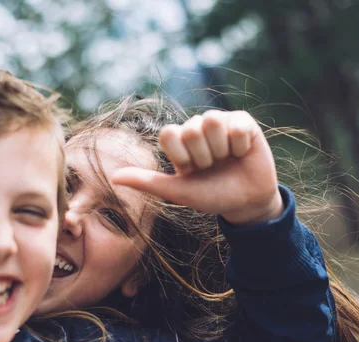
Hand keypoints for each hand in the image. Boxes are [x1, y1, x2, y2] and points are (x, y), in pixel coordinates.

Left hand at [112, 110, 283, 224]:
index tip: (190, 170)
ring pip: (212, 121)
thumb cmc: (211, 195)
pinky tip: (241, 154)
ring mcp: (220, 122)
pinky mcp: (243, 122)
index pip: (169, 134)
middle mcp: (196, 127)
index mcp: (179, 141)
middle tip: (212, 167)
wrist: (245, 202)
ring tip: (226, 159)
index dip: (181, 156)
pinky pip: (236, 126)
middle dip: (203, 156)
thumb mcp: (178, 191)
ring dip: (220, 149)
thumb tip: (113, 177)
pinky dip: (239, 146)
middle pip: (191, 129)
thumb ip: (148, 182)